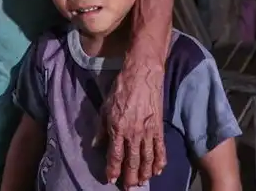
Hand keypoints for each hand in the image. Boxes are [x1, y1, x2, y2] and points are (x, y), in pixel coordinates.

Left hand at [94, 59, 165, 188]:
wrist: (142, 75)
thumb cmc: (121, 88)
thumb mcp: (105, 107)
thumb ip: (101, 128)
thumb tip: (95, 145)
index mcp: (117, 128)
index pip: (114, 155)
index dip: (113, 169)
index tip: (111, 179)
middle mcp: (133, 133)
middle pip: (132, 161)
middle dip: (130, 177)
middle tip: (129, 188)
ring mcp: (148, 132)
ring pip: (147, 159)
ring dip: (144, 173)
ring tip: (141, 183)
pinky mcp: (159, 128)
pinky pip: (160, 149)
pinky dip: (159, 162)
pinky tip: (157, 171)